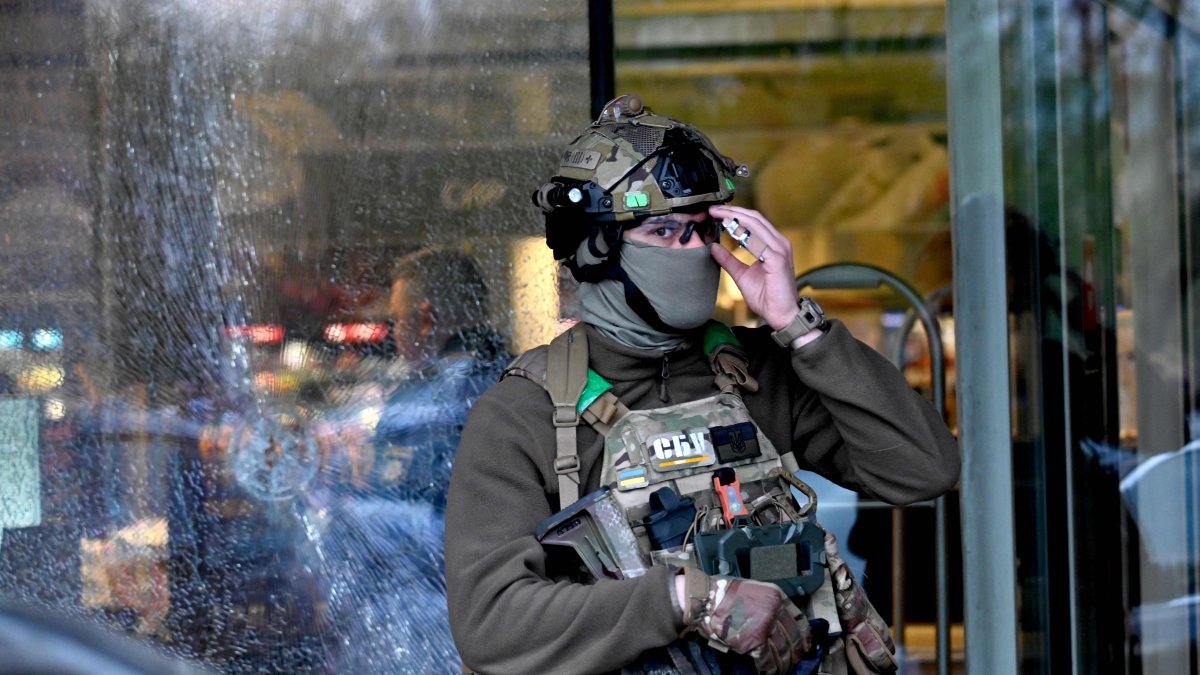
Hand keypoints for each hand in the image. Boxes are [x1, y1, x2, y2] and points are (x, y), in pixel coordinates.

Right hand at [679, 567, 811, 673]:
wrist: (705, 599)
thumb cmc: (724, 592)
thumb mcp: (753, 589)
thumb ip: (768, 603)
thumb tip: (776, 620)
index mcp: (776, 597)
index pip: (798, 619)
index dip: (804, 635)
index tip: (806, 643)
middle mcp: (774, 611)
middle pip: (792, 637)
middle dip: (795, 651)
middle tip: (795, 660)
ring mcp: (765, 627)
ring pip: (782, 650)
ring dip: (783, 663)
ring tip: (782, 669)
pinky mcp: (754, 642)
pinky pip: (767, 659)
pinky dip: (769, 668)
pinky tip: (768, 671)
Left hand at [707, 205, 799, 330]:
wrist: (781, 315)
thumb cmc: (767, 297)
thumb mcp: (741, 275)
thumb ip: (729, 260)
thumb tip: (714, 247)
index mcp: (773, 245)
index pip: (753, 221)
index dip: (734, 214)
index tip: (716, 213)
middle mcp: (779, 243)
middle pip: (755, 217)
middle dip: (733, 211)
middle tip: (714, 210)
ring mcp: (780, 249)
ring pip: (757, 224)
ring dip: (737, 217)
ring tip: (719, 215)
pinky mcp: (777, 259)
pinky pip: (759, 241)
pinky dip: (745, 233)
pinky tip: (731, 230)